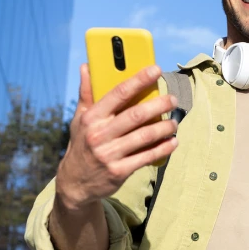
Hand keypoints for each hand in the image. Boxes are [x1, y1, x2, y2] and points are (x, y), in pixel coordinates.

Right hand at [55, 64, 178, 210]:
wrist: (75, 182)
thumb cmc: (82, 144)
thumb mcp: (79, 119)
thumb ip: (86, 93)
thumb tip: (86, 66)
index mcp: (91, 118)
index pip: (118, 93)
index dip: (139, 80)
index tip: (156, 70)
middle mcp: (99, 135)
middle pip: (136, 115)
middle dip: (159, 105)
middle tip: (173, 100)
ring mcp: (109, 154)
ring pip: (145, 136)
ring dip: (164, 128)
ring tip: (174, 122)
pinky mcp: (119, 171)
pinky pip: (147, 157)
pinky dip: (163, 148)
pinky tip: (172, 142)